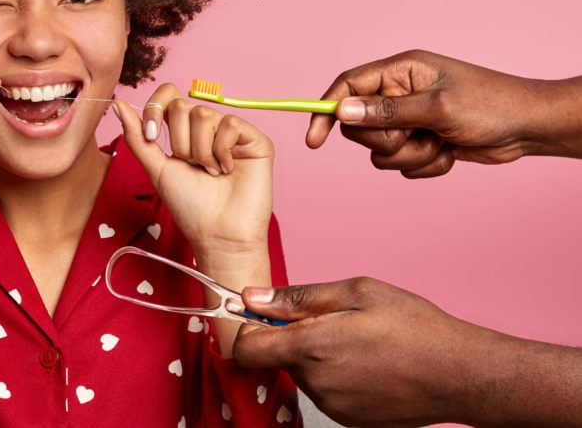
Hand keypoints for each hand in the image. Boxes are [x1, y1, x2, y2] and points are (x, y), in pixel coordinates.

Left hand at [113, 85, 273, 354]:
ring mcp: (232, 132)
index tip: (153, 137)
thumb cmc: (189, 205)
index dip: (156, 109)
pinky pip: (230, 123)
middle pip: (182, 106)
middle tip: (191, 167)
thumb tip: (118, 103)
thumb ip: (137, 136)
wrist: (217, 233)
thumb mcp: (156, 168)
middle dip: (179, 142)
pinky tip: (228, 169)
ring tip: (211, 173)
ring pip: (204, 115)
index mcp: (184, 131)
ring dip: (200, 151)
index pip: (168, 95)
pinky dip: (222, 150)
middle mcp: (208, 127)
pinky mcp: (255, 139)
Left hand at [232, 277, 490, 426]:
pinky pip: (325, 391)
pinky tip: (368, 364)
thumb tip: (252, 297)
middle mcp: (315, 383)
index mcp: (311, 348)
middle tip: (334, 321)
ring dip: (317, 357)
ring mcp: (332, 406)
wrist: (462, 374)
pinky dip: (336, 376)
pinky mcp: (348, 420)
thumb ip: (297, 298)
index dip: (249, 329)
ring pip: (303, 374)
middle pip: (277, 358)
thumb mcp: (356, 292)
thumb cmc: (416, 328)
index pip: (245, 350)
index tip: (265, 315)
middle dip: (293, 337)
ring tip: (359, 342)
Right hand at [306, 49, 560, 177]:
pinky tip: (449, 153)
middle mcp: (399, 94)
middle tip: (415, 134)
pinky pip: (401, 165)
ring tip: (439, 143)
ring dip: (409, 156)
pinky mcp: (420, 142)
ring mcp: (410, 119)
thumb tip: (342, 111)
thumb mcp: (437, 108)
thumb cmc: (491, 106)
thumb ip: (387, 111)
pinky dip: (424, 165)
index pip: (348, 86)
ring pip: (380, 151)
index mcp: (400, 72)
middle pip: (359, 126)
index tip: (315, 139)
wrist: (528, 129)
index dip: (327, 110)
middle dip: (386, 140)